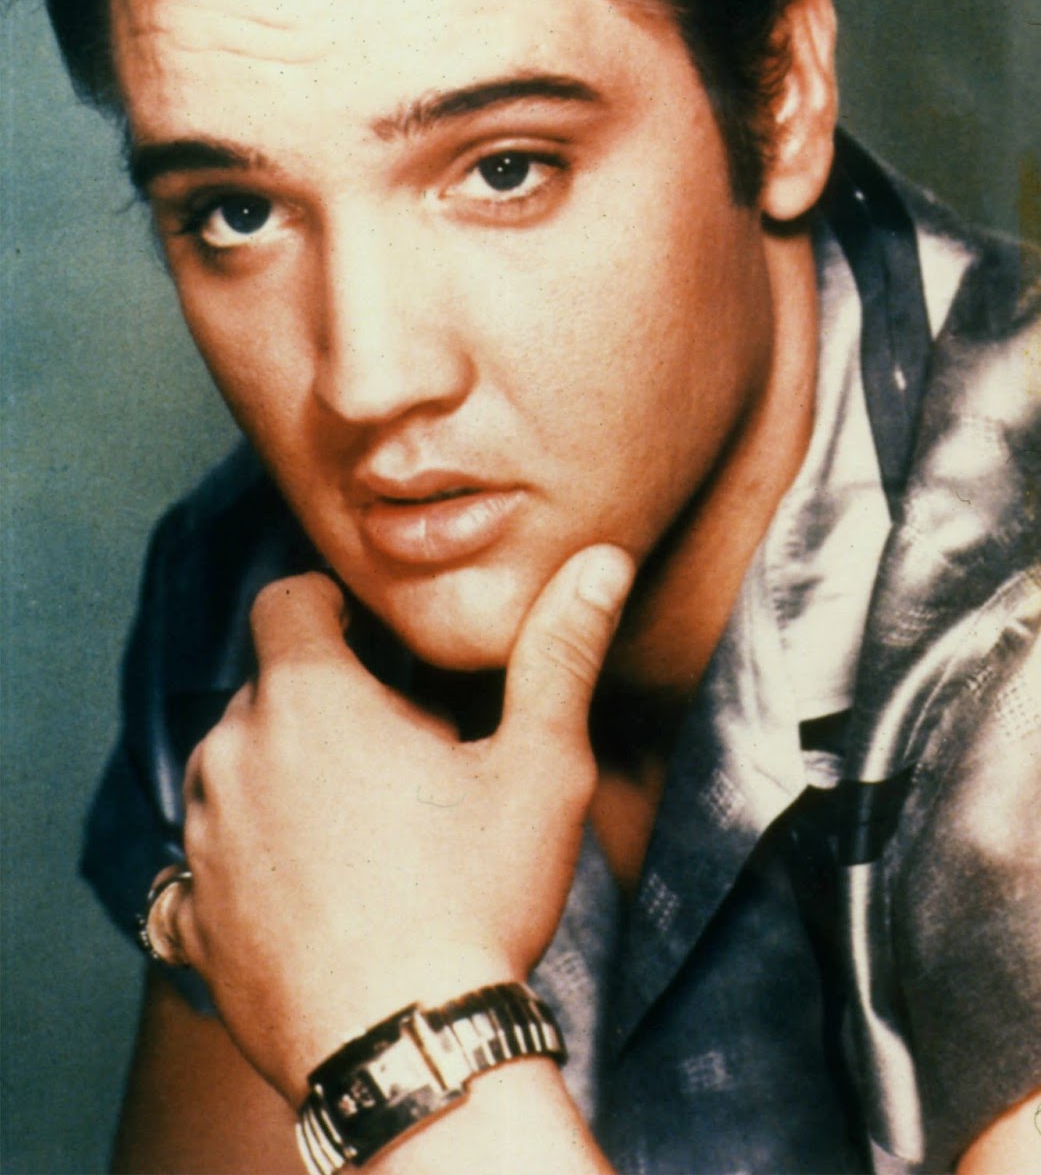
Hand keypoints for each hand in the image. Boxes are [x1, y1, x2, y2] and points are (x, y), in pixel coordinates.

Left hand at [172, 544, 633, 1102]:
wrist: (411, 1051)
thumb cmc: (477, 899)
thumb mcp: (539, 767)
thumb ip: (559, 654)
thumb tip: (600, 562)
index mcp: (309, 698)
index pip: (285, 602)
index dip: (328, 610)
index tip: (374, 648)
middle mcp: (235, 753)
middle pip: (269, 689)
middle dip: (325, 706)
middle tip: (400, 762)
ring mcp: (205, 838)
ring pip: (236, 771)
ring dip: (283, 780)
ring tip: (361, 835)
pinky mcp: (194, 916)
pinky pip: (202, 862)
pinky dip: (244, 864)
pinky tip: (304, 895)